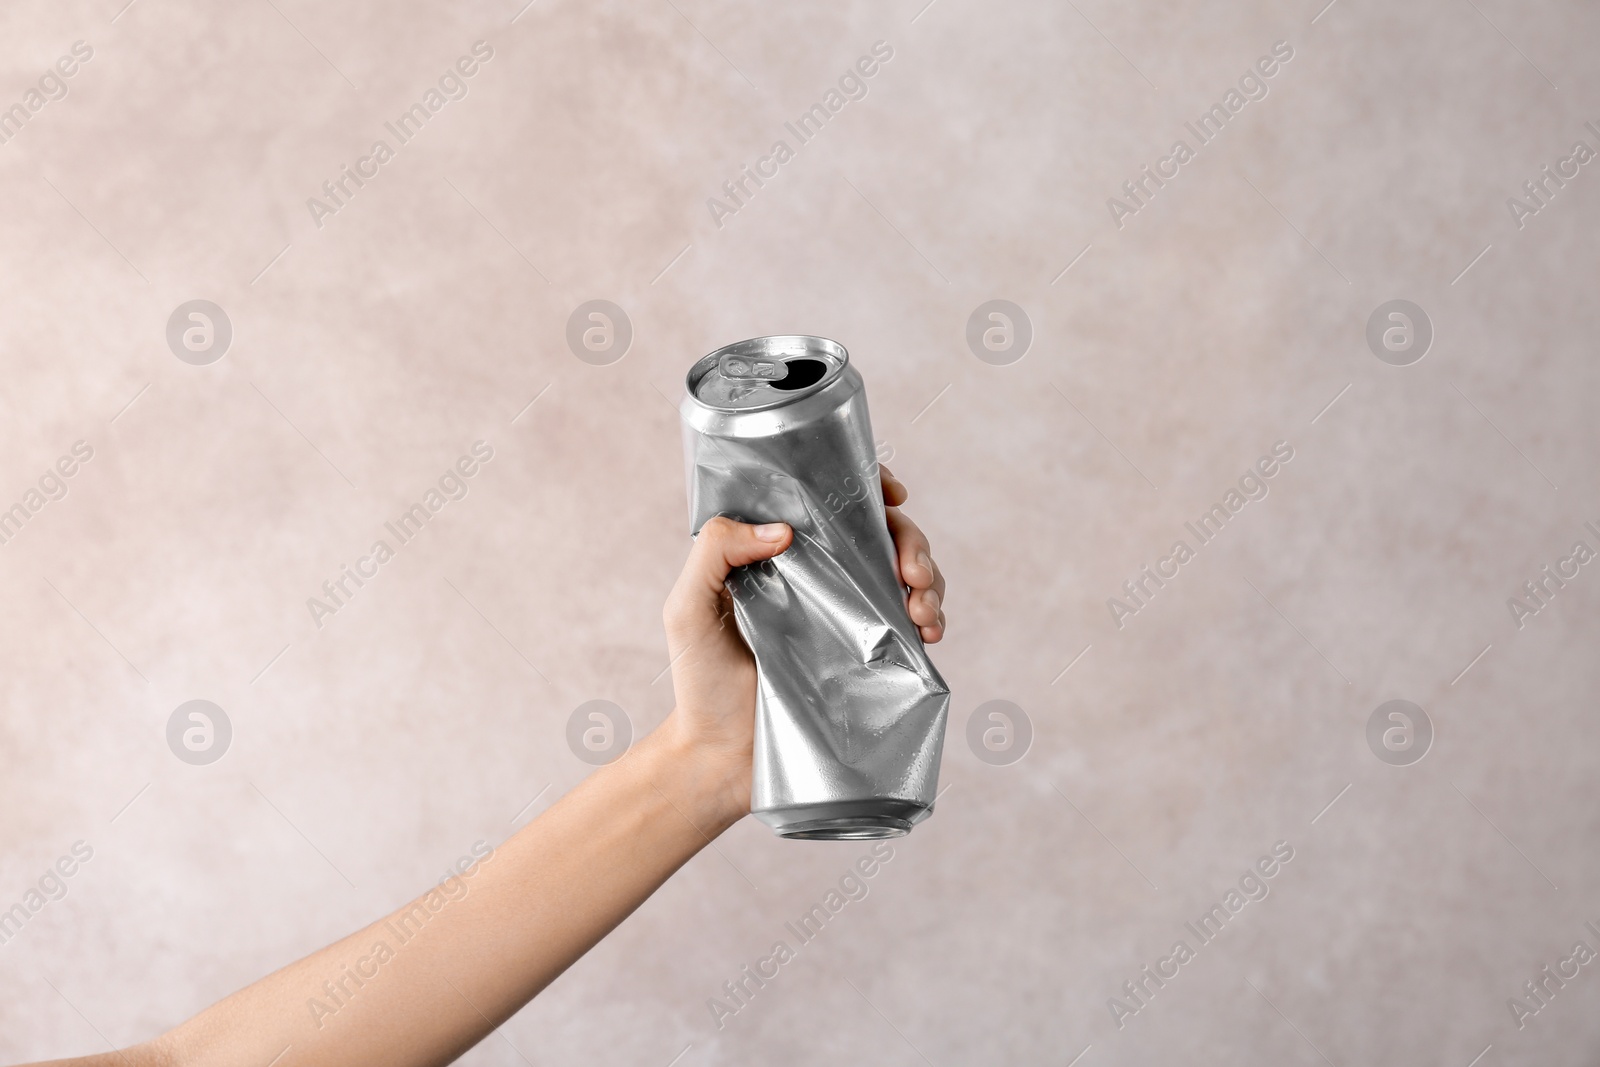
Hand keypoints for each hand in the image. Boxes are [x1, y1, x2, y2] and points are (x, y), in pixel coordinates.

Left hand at [658, 465, 945, 820]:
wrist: (721, 756)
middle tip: (911, 573)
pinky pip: (913, 622)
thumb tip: (785, 529)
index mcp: (778, 553)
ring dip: (929, 579)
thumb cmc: (698, 682)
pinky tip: (929, 632)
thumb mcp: (688, 607)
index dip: (868, 485)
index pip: (830, 501)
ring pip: (907, 574)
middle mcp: (818, 577)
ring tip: (922, 609)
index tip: (891, 493)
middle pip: (882, 534)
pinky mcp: (868, 655)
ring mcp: (848, 616)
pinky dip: (933, 616)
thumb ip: (716, 551)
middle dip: (911, 541)